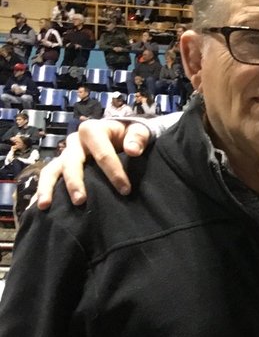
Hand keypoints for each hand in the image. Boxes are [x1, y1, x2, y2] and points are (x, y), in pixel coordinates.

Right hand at [36, 120, 151, 208]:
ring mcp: (67, 153)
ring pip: (53, 169)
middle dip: (75, 181)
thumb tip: (132, 150)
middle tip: (80, 201)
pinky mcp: (63, 165)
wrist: (122, 134)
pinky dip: (43, 190)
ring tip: (45, 205)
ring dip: (48, 187)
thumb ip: (138, 138)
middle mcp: (76, 141)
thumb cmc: (130, 134)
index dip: (113, 172)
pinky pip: (50, 176)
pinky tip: (41, 206)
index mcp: (93, 130)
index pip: (101, 152)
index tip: (125, 190)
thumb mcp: (139, 130)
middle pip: (72, 161)